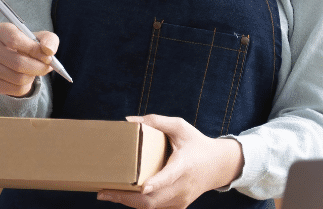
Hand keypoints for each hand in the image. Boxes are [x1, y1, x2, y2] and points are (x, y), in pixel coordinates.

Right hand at [0, 21, 58, 96]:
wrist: (18, 58)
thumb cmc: (31, 44)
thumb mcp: (43, 37)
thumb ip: (49, 40)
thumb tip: (48, 51)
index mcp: (1, 31)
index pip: (15, 40)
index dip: (34, 50)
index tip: (47, 56)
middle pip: (18, 62)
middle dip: (39, 67)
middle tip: (48, 67)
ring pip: (19, 78)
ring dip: (34, 76)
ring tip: (36, 69)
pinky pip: (16, 89)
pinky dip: (28, 85)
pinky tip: (27, 76)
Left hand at [97, 115, 244, 208]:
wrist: (218, 166)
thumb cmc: (196, 144)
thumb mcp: (181, 127)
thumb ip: (157, 122)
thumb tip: (129, 121)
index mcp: (185, 164)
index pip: (170, 176)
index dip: (157, 182)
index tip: (143, 186)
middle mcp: (183, 186)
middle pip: (153, 199)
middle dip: (126, 198)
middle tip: (103, 192)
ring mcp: (181, 199)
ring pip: (151, 207)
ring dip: (128, 202)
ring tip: (107, 194)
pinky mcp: (178, 206)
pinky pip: (155, 208)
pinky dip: (139, 203)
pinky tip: (124, 196)